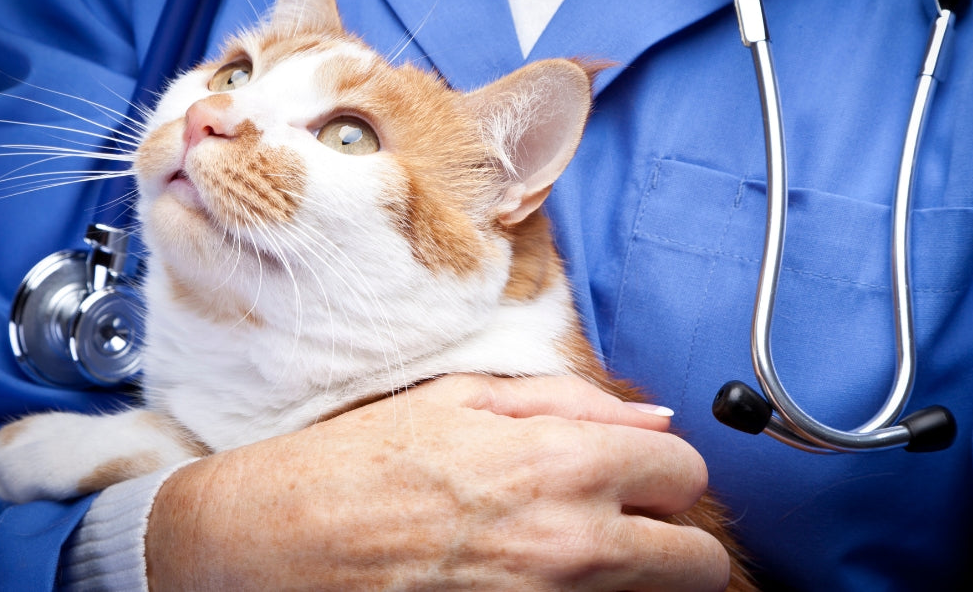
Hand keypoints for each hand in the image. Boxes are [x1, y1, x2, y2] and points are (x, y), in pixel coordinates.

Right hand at [146, 374, 729, 590]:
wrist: (276, 543)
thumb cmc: (361, 462)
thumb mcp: (461, 399)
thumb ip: (571, 401)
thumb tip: (654, 416)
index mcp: (557, 462)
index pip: (685, 472)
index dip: (662, 467)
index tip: (635, 472)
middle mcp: (570, 542)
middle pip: (696, 560)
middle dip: (672, 534)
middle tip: (624, 518)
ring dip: (636, 572)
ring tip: (575, 545)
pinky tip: (540, 573)